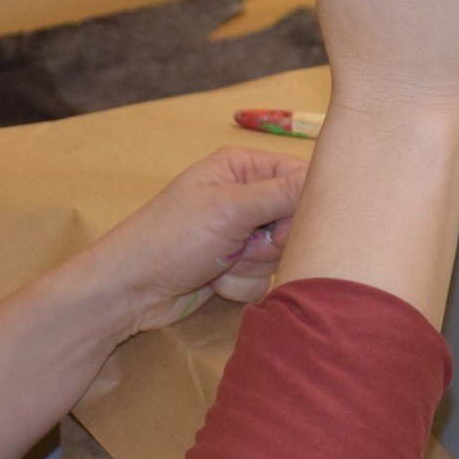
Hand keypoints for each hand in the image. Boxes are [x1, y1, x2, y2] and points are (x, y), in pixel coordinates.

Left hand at [77, 148, 306, 337]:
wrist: (128, 290)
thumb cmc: (170, 238)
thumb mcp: (229, 208)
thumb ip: (282, 192)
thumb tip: (329, 175)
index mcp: (242, 168)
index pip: (301, 178)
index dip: (302, 206)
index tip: (283, 224)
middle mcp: (245, 197)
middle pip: (297, 221)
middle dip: (272, 242)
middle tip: (242, 245)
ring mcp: (240, 234)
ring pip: (281, 255)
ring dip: (252, 267)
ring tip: (218, 262)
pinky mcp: (235, 267)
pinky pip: (263, 279)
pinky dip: (240, 284)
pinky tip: (212, 280)